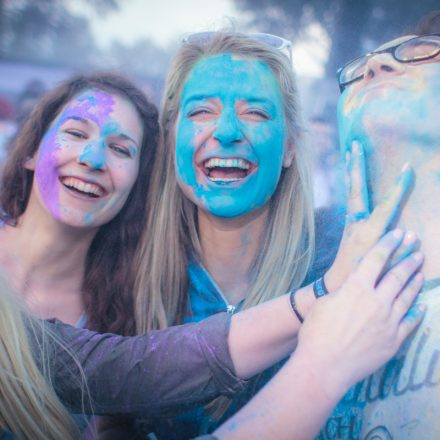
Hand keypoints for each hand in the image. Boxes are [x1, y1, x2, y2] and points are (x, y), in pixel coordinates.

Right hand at [295, 229, 424, 397]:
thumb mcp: (325, 303)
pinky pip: (410, 322)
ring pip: (407, 296)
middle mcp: (376, 301)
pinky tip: (421, 305)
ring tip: (421, 270)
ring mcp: (388, 322)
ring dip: (415, 281)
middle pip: (397, 275)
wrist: (324, 365)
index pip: (377, 259)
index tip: (400, 233)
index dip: (389, 243)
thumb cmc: (316, 332)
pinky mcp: (393, 341)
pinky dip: (416, 311)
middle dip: (408, 259)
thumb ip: (344, 292)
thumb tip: (354, 287)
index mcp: (356, 288)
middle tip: (417, 248)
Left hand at [324, 141, 414, 290]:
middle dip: (356, 167)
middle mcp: (356, 223)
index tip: (406, 167)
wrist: (336, 284)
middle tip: (354, 144)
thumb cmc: (363, 279)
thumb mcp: (385, 268)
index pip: (386, 205)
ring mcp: (350, 222)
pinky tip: (353, 174)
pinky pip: (351, 198)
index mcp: (369, 233)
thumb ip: (398, 251)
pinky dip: (352, 183)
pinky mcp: (348, 223)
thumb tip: (411, 234)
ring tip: (351, 151)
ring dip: (351, 171)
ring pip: (351, 191)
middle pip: (356, 190)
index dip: (397, 187)